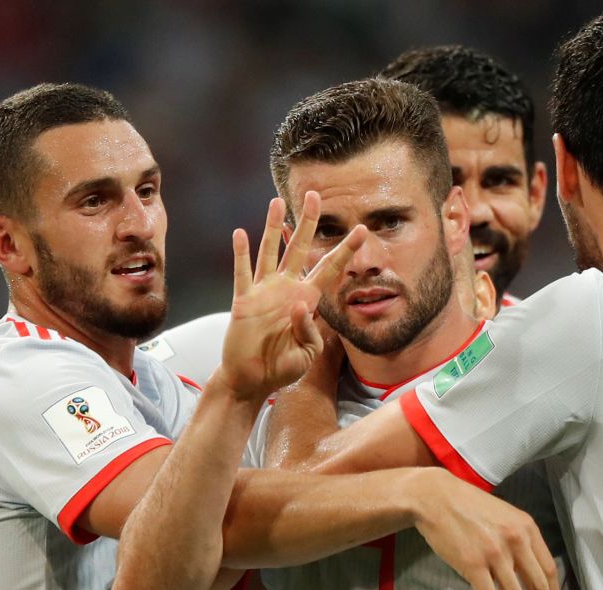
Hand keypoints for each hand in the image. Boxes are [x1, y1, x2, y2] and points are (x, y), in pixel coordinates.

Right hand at [218, 191, 364, 399]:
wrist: (253, 379)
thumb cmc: (282, 368)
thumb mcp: (307, 354)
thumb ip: (310, 331)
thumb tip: (299, 306)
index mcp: (308, 299)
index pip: (330, 268)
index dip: (346, 250)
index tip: (361, 230)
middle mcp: (287, 289)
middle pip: (300, 248)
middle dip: (309, 222)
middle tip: (315, 196)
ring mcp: (264, 292)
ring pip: (270, 251)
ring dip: (273, 227)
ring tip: (278, 201)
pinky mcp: (244, 301)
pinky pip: (242, 273)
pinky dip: (241, 254)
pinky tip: (240, 233)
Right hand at [412, 469, 559, 589]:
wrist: (435, 498)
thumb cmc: (468, 505)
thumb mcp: (504, 515)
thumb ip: (519, 539)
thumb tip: (529, 571)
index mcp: (527, 528)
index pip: (549, 568)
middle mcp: (515, 541)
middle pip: (538, 586)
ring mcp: (494, 554)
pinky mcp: (473, 565)